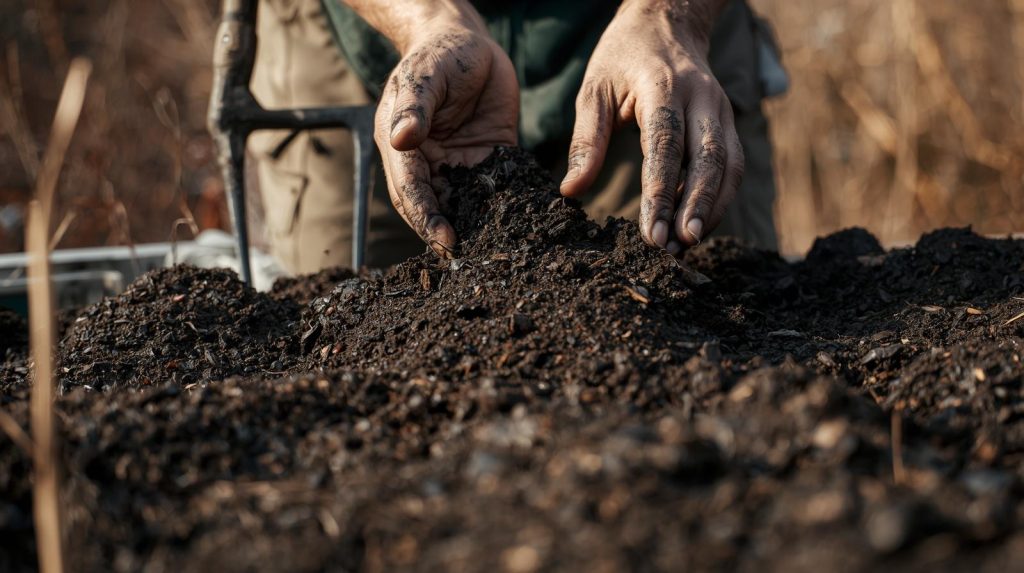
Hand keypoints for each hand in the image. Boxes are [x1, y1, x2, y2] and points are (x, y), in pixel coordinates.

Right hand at [374, 22, 518, 257]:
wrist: (469, 41)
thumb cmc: (439, 54)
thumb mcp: (426, 76)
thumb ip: (415, 107)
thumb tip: (400, 139)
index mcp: (400, 146)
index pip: (410, 190)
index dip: (426, 217)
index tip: (445, 239)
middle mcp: (427, 161)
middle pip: (434, 207)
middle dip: (448, 234)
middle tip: (471, 260)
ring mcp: (458, 163)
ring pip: (464, 204)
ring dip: (477, 227)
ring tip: (497, 252)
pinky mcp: (489, 159)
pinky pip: (498, 188)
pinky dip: (509, 207)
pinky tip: (526, 225)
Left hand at [559, 0, 740, 253]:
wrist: (666, 24)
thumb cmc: (622, 59)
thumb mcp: (594, 89)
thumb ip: (586, 140)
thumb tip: (572, 191)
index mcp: (664, 87)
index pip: (666, 145)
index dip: (661, 193)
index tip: (652, 233)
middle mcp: (702, 98)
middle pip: (708, 159)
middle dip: (695, 207)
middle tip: (677, 247)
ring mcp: (720, 110)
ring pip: (729, 166)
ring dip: (712, 209)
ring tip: (687, 245)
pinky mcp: (727, 124)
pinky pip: (732, 166)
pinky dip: (719, 198)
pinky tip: (696, 224)